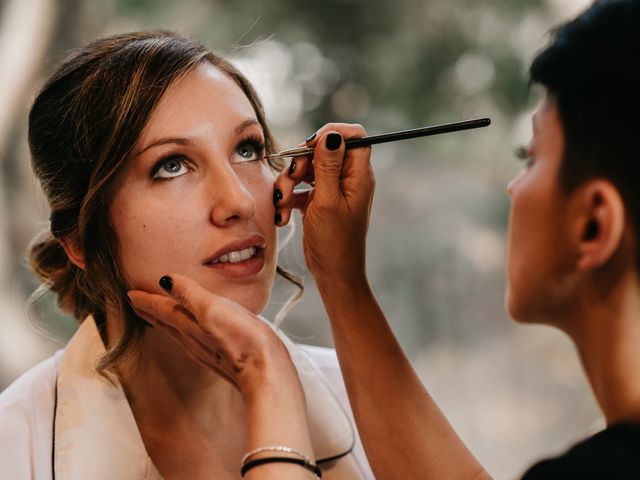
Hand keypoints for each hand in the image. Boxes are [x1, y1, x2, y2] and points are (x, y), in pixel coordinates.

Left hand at [127, 273, 299, 398]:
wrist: (265, 374)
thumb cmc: (242, 340)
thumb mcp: (212, 308)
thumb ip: (189, 293)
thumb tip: (166, 280)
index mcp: (188, 326)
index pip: (161, 310)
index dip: (145, 300)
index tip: (130, 293)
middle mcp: (193, 341)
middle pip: (166, 323)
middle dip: (151, 312)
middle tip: (137, 304)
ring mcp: (207, 352)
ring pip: (179, 333)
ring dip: (166, 322)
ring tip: (159, 315)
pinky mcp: (223, 358)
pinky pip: (195, 341)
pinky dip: (186, 332)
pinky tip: (196, 333)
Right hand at [274, 124, 374, 286]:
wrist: (332, 274)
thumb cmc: (335, 242)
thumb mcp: (327, 201)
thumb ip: (327, 166)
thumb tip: (331, 134)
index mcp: (358, 176)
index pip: (353, 137)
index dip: (331, 134)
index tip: (310, 145)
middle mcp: (348, 179)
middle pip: (323, 151)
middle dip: (301, 161)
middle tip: (292, 176)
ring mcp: (332, 190)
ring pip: (307, 169)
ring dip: (290, 182)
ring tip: (282, 202)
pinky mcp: (318, 202)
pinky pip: (300, 188)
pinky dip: (289, 197)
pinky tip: (283, 215)